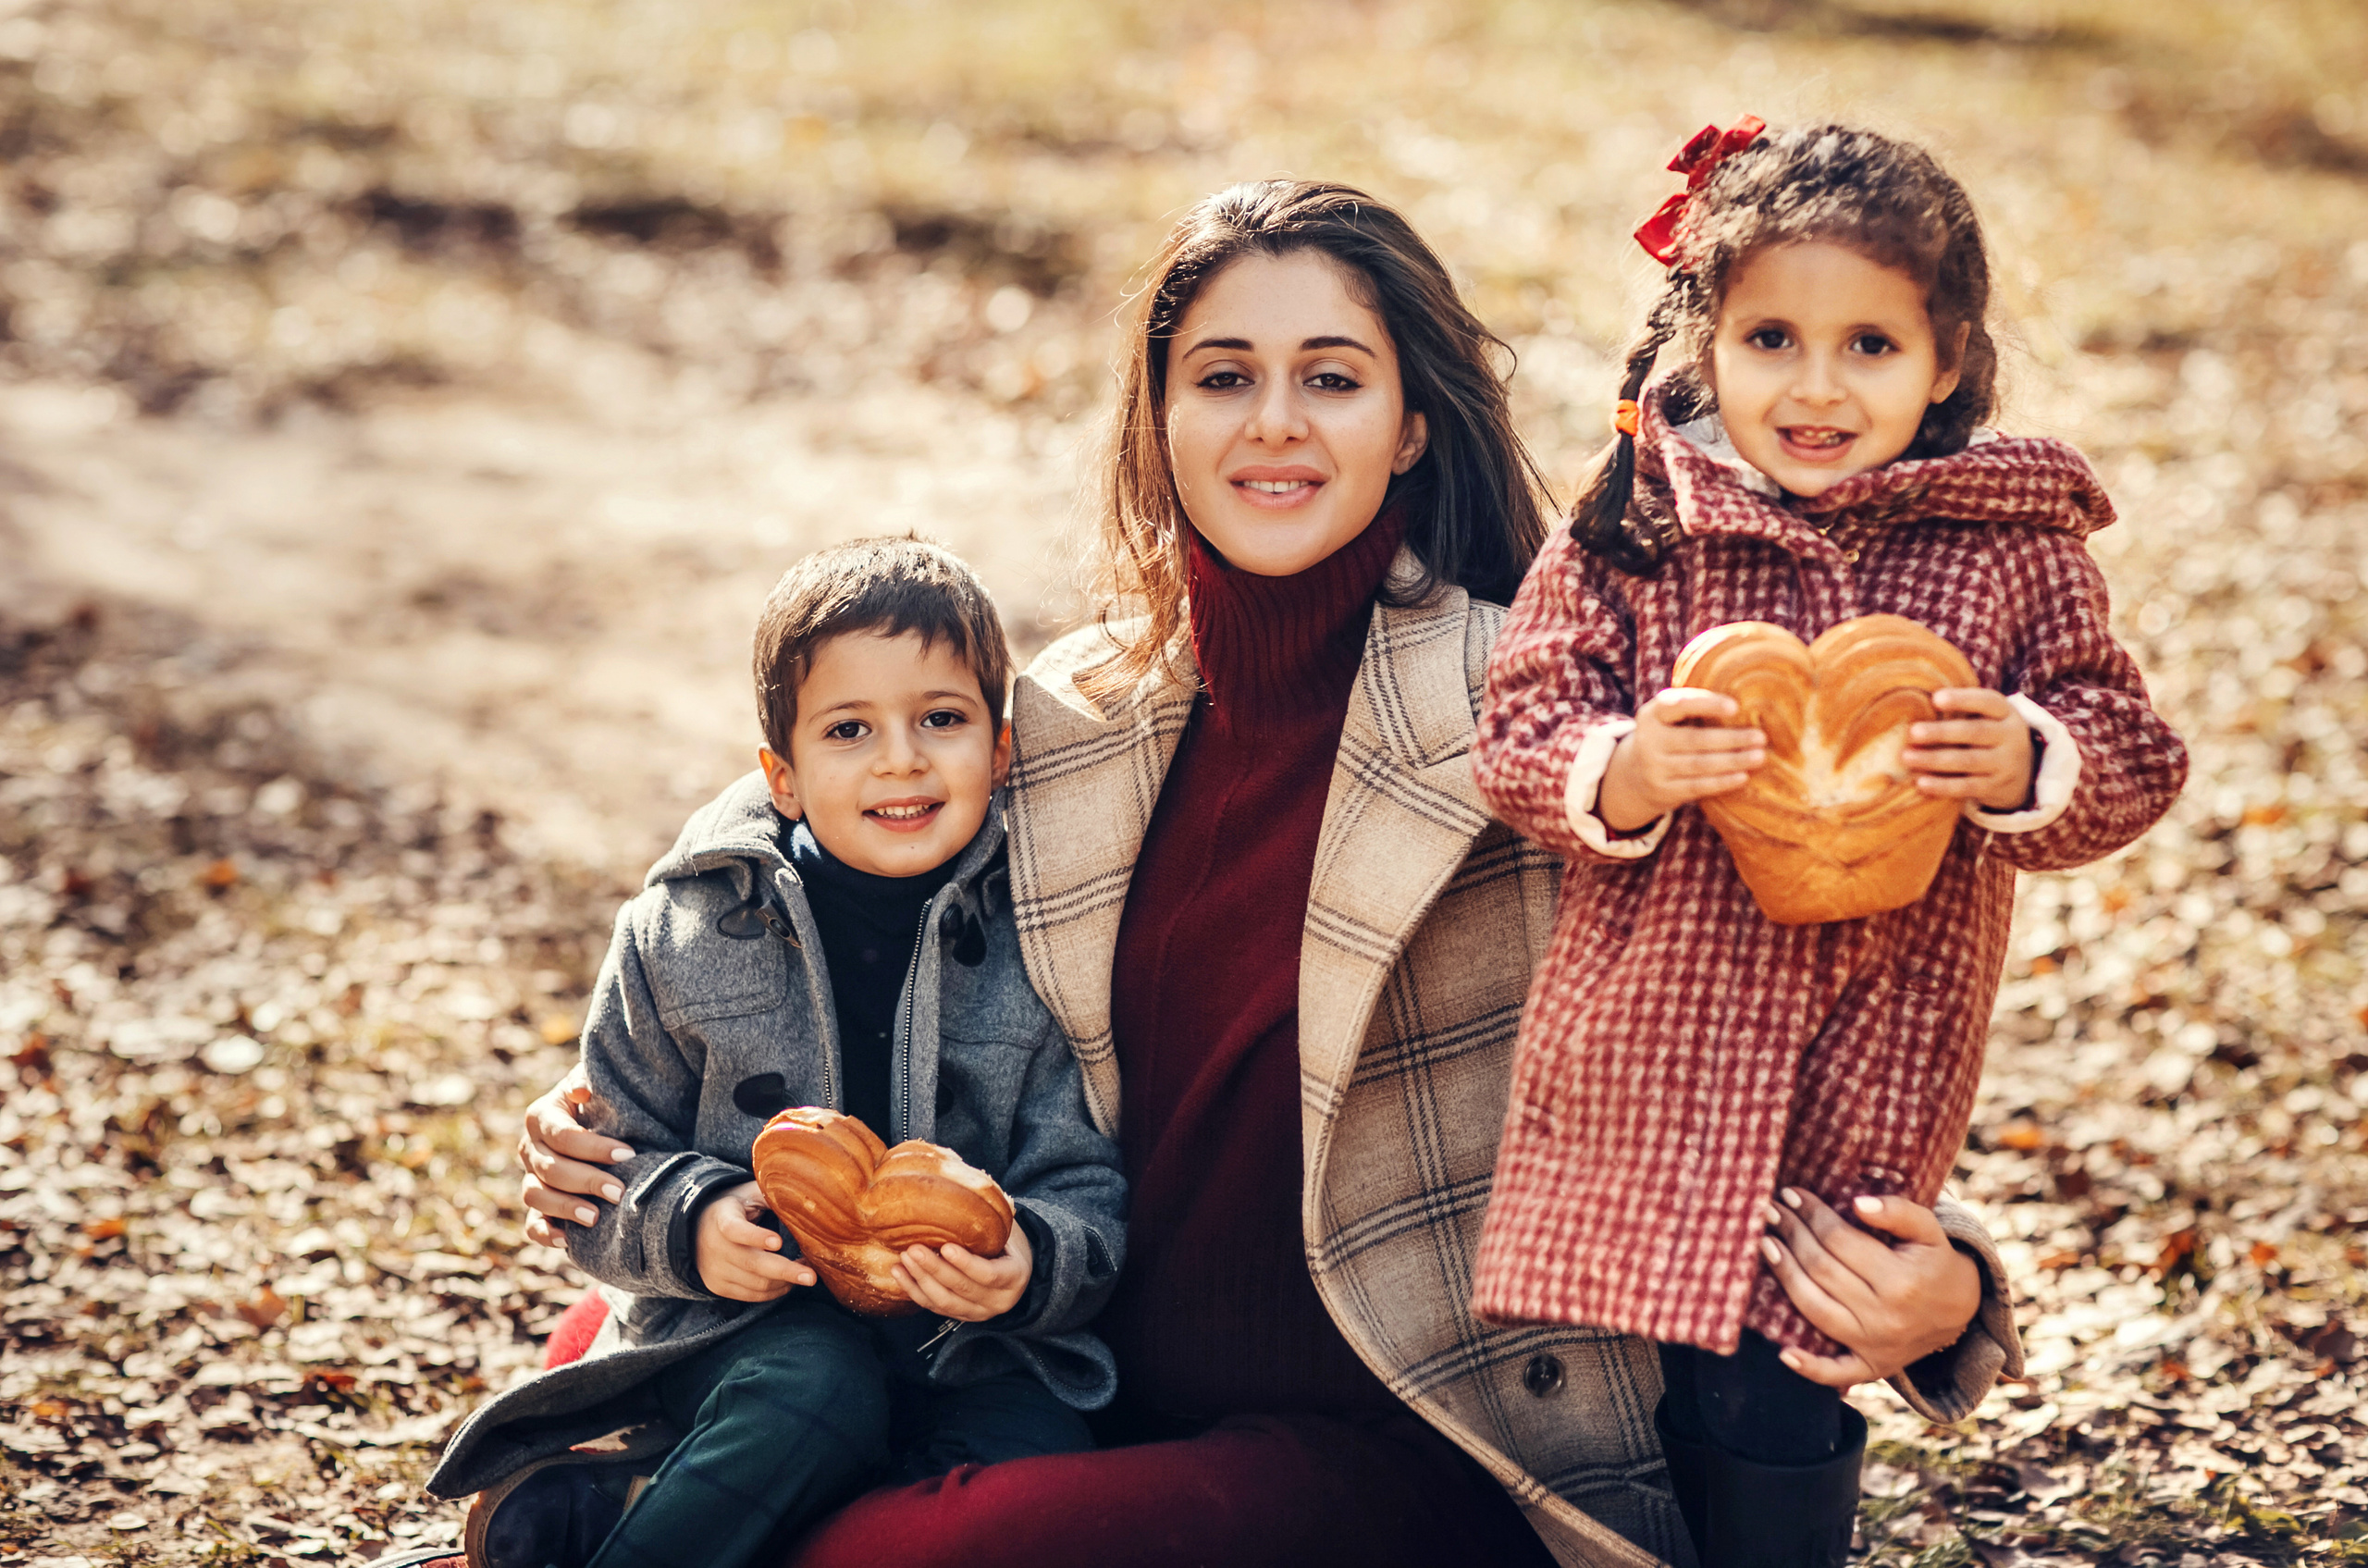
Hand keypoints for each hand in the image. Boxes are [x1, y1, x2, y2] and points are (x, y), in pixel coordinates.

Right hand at [517, 1065, 632, 1247]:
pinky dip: (545, 1233)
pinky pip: (531, 1224)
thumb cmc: (603, 1098)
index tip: (627, 1154)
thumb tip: (581, 1092)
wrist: (602, 1120)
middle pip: (550, 1169)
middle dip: (586, 1181)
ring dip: (565, 1208)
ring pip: (535, 1196)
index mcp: (541, 1116)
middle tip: (619, 1191)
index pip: (563, 1135)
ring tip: (596, 1217)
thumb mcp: (598, 1082)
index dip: (594, 1147)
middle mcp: (530, 1148)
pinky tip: (567, 1240)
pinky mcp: (539, 1205)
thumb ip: (588, 1081)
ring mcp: (531, 1178)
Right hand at [695, 1181, 817, 1301]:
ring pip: (756, 1284)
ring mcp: (715, 1270)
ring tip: (804, 1272)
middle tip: (811, 1276)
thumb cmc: (735, 1209)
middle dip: (785, 1271)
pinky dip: (775, 1291)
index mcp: (722, 1218)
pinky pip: (752, 1296)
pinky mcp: (719, 1287)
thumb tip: (805, 1201)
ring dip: (785, 1281)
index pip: (735, 1229)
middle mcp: (715, 1247)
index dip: (756, 1237)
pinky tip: (788, 1281)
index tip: (779, 1242)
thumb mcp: (748, 1194)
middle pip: (752, 1264)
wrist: (698, 1229)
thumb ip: (771, 1195)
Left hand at [891, 1223, 1032, 1322]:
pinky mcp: (960, 1316)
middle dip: (934, 1269)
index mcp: (1014, 1278)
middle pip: (961, 1288)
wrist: (1014, 1272)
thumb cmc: (1008, 1246)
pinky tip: (899, 1272)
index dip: (966, 1263)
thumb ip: (991, 1223)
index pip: (988, 1274)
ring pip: (944, 1301)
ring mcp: (978, 1313)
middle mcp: (998, 1301)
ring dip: (921, 1280)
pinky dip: (914, 1290)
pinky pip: (933, 1307)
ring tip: (905, 1258)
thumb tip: (968, 1182)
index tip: (945, 1246)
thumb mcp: (1008, 1234)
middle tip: (914, 1249)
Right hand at [1590, 688, 1766, 832]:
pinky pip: (1697, 786)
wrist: (1634, 777)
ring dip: (1733, 760)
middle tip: (1761, 737)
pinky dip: (1722, 782)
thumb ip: (1692, 707)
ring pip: (1699, 764)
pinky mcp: (1663, 791)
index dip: (1706, 704)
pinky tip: (1743, 776)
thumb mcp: (1667, 718)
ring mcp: (1654, 768)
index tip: (1735, 707)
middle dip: (1731, 738)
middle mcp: (1648, 741)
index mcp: (1651, 715)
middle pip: (1694, 739)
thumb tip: (1745, 699)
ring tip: (1760, 756)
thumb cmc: (1667, 737)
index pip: (1677, 705)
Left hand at [1757, 1188, 1982, 1386]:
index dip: (1812, 1215)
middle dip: (1792, 1236)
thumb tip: (1858, 1204)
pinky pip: (1835, 1372)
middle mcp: (1886, 1317)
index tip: (1792, 1194)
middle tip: (1770, 1211)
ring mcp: (1875, 1346)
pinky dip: (1809, 1366)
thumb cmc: (1937, 1262)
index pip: (1839, 1241)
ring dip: (1784, 1276)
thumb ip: (1899, 1211)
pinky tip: (1784, 1353)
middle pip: (1821, 1270)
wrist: (1964, 1312)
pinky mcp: (1870, 1367)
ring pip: (1815, 1309)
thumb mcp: (1930, 1231)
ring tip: (1765, 1245)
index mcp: (1902, 1281)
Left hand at [1905, 689, 2031, 811]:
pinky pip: (1967, 787)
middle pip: (1975, 732)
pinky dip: (1943, 786)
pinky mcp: (1996, 788)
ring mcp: (2005, 764)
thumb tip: (1912, 700)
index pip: (1987, 702)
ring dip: (1935, 759)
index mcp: (2005, 713)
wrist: (2023, 772)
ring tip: (1907, 757)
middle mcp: (2010, 737)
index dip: (1962, 699)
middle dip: (1941, 732)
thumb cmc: (1987, 734)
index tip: (1935, 699)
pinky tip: (1921, 783)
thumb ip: (1960, 708)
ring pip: (1968, 761)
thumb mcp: (1986, 716)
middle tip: (1912, 732)